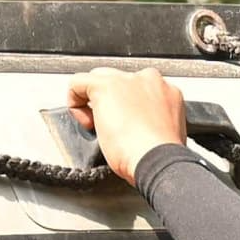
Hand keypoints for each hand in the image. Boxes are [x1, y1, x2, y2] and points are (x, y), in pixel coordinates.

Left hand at [66, 67, 192, 184]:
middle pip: (118, 81)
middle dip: (111, 102)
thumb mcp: (161, 132)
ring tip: (99, 127)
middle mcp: (148, 79)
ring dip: (94, 101)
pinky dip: (74, 100)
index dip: (126, 108)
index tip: (127, 127)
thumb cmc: (161, 156)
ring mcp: (127, 80)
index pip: (138, 90)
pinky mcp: (106, 85)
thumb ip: (150, 120)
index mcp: (166, 91)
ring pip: (99, 79)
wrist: (157, 159)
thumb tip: (136, 127)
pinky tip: (85, 121)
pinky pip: (78, 82)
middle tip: (112, 128)